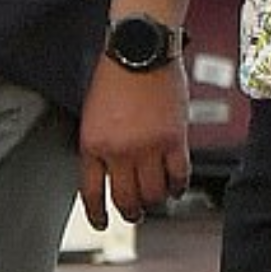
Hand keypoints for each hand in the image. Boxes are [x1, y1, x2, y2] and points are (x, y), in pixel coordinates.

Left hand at [77, 54, 189, 227]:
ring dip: (156, 201)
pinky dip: (178, 186)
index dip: (97, 214)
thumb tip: (111, 174)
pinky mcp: (175, 140)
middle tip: (135, 212)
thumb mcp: (93, 115)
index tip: (101, 222)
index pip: (91, 193)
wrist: (140, 50)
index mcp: (92, 145)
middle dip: (130, 212)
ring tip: (158, 198)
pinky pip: (179, 175)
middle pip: (126, 199)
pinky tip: (177, 185)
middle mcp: (119, 151)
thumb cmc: (116, 76)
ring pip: (154, 193)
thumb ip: (99, 146)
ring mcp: (148, 147)